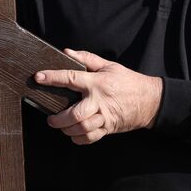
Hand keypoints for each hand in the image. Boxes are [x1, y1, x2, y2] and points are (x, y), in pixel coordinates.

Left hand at [34, 49, 161, 144]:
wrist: (151, 100)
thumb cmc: (128, 81)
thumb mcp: (109, 66)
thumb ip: (87, 58)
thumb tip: (67, 52)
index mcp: (97, 83)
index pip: (70, 78)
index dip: (53, 77)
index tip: (38, 77)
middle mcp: (99, 101)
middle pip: (75, 114)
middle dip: (59, 119)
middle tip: (50, 118)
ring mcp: (105, 116)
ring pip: (82, 128)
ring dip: (67, 129)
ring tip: (61, 126)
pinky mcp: (109, 128)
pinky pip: (91, 137)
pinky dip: (79, 139)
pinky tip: (73, 134)